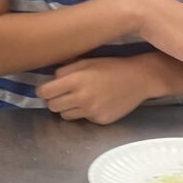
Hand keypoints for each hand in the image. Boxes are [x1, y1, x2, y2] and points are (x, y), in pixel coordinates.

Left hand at [36, 56, 157, 124]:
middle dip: (54, 100)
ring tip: (79, 98)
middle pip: (52, 107)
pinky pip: (83, 119)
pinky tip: (96, 103)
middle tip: (62, 94)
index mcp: (76, 80)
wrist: (140, 79)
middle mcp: (82, 98)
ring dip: (68, 108)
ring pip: (65, 116)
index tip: (46, 90)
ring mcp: (92, 111)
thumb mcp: (87, 61)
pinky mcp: (100, 120)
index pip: (45, 92)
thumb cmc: (112, 67)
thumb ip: (65, 70)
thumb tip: (50, 81)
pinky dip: (85, 113)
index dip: (43, 91)